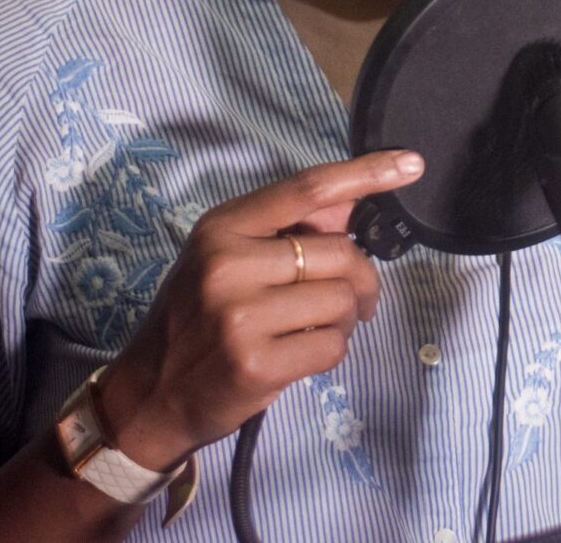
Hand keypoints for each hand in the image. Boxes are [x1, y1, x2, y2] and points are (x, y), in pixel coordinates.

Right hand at [93, 150, 425, 469]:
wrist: (148, 397)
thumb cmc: (196, 320)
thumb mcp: (226, 260)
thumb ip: (288, 229)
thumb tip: (352, 199)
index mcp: (223, 227)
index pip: (307, 188)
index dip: (366, 173)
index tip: (412, 163)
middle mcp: (228, 264)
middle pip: (341, 254)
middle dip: (360, 281)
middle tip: (352, 302)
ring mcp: (240, 315)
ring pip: (342, 301)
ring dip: (344, 321)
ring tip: (313, 330)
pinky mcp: (256, 362)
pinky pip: (333, 346)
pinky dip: (331, 352)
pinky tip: (299, 355)